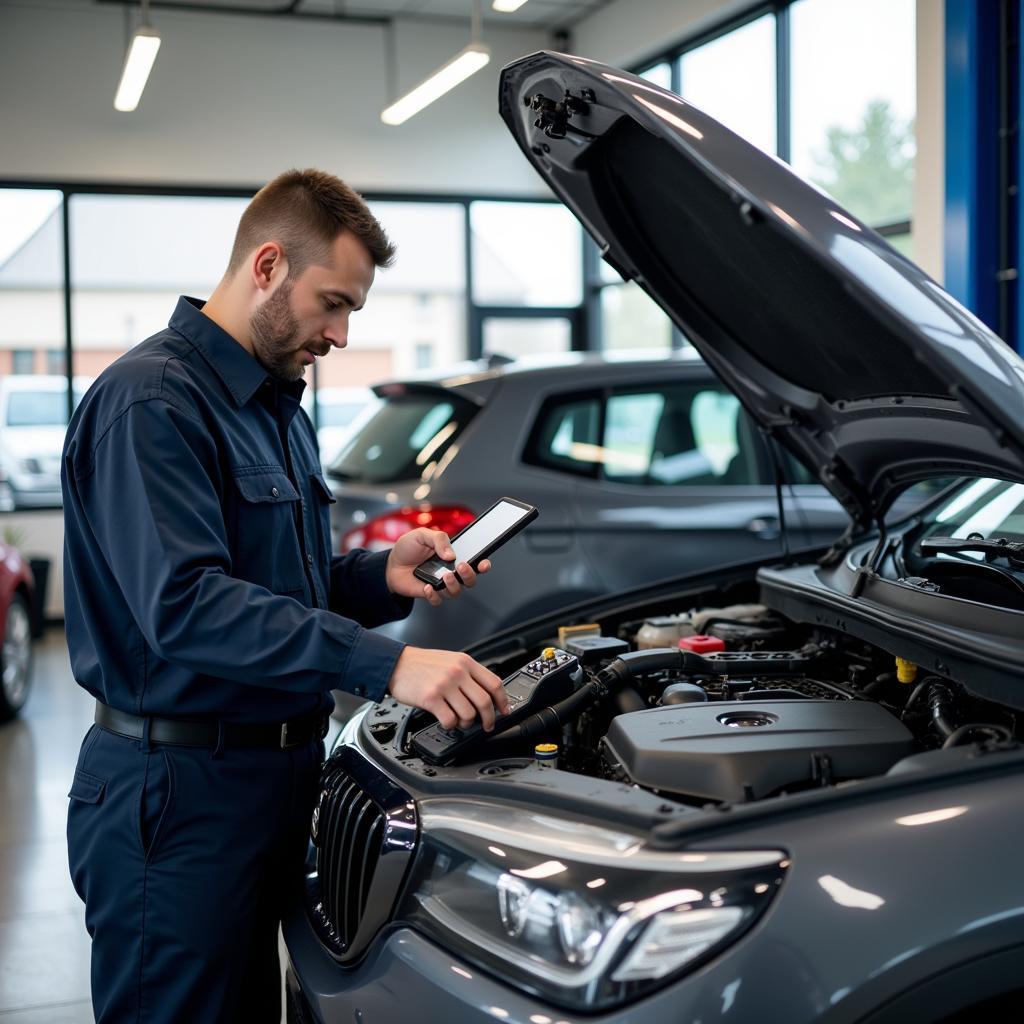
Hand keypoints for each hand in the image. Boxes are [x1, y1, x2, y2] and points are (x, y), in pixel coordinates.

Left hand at [385, 527, 490, 606]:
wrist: (390, 564)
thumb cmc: (408, 548)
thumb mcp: (422, 535)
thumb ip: (438, 539)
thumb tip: (450, 554)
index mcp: (452, 555)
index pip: (473, 562)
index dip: (483, 564)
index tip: (483, 563)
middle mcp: (450, 571)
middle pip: (470, 580)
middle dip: (469, 575)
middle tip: (461, 567)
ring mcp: (440, 584)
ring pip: (456, 592)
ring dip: (453, 585)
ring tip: (444, 576)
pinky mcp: (430, 594)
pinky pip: (438, 600)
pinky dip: (434, 595)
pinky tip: (427, 586)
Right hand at [387, 647, 509, 730]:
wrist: (396, 663)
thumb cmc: (422, 664)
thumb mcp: (451, 660)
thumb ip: (468, 674)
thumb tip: (486, 694)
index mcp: (465, 662)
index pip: (494, 683)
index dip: (502, 701)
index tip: (503, 711)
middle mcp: (457, 672)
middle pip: (484, 701)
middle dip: (489, 719)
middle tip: (487, 725)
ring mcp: (445, 685)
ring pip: (469, 714)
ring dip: (467, 723)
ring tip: (461, 722)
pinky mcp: (431, 698)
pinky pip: (450, 720)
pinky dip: (451, 725)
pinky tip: (447, 721)